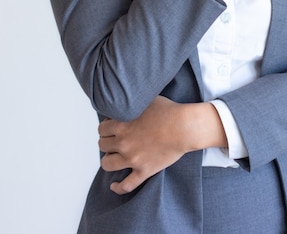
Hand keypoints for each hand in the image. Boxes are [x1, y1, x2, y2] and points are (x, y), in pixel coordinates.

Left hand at [98, 96, 227, 194]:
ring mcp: (133, 159)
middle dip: (107, 141)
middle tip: (114, 140)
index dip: (106, 127)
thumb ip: (131, 103)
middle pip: (102, 145)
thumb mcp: (146, 99)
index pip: (101, 129)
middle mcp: (123, 143)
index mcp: (122, 124)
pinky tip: (114, 185)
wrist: (184, 127)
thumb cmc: (168, 111)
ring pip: (107, 164)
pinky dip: (117, 187)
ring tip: (113, 156)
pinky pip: (126, 185)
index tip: (112, 127)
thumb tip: (124, 101)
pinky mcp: (144, 171)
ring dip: (108, 160)